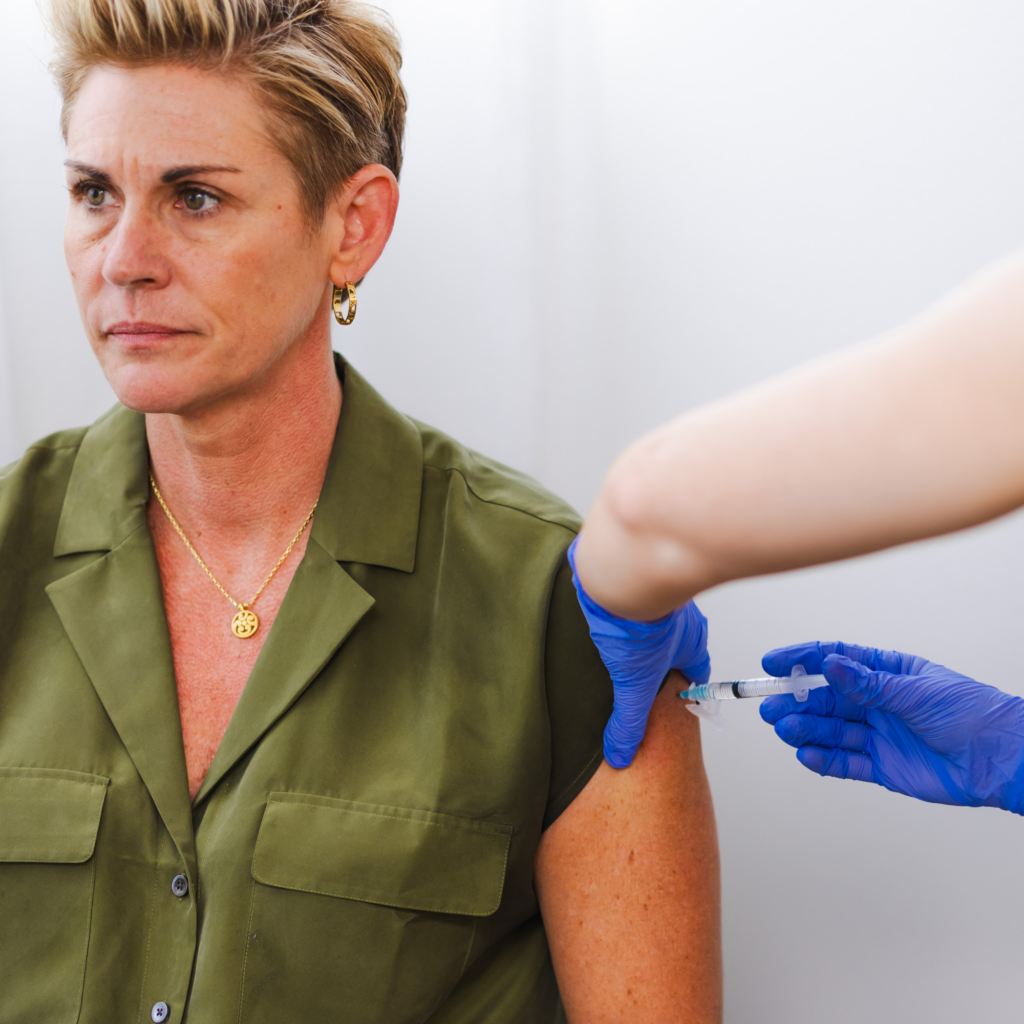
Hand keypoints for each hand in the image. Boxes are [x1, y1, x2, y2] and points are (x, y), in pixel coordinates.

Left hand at [567, 538, 710, 767]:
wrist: (620, 569)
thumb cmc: (641, 623)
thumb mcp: (635, 683)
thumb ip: (629, 721)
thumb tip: (621, 754)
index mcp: (692, 642)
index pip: (695, 673)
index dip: (684, 690)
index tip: (673, 701)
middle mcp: (680, 616)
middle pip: (675, 645)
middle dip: (660, 660)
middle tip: (640, 675)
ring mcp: (657, 593)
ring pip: (653, 618)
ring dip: (639, 630)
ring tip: (617, 646)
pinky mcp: (629, 575)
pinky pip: (628, 594)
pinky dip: (617, 606)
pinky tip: (601, 614)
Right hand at [759, 641, 1023, 813]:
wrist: (1001, 760)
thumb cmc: (971, 714)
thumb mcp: (916, 692)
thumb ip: (868, 683)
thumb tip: (830, 666)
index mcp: (886, 672)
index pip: (835, 660)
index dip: (802, 659)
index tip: (772, 662)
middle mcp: (877, 702)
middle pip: (826, 698)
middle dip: (796, 701)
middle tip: (771, 706)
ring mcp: (877, 734)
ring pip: (830, 730)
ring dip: (804, 729)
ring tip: (784, 729)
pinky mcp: (881, 766)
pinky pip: (844, 762)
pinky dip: (823, 760)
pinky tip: (805, 755)